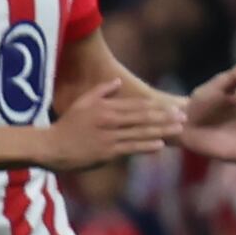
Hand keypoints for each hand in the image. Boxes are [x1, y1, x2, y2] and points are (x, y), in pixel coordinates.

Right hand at [48, 81, 182, 168]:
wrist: (50, 147)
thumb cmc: (67, 125)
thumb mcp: (82, 103)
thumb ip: (101, 91)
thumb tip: (117, 81)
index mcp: (104, 108)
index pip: (136, 105)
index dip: (157, 107)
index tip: (173, 107)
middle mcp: (108, 121)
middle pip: (142, 117)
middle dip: (165, 117)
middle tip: (184, 116)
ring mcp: (108, 137)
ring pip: (140, 132)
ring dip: (161, 130)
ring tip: (179, 129)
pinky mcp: (106, 153)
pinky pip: (130, 148)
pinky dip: (146, 146)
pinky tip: (160, 145)